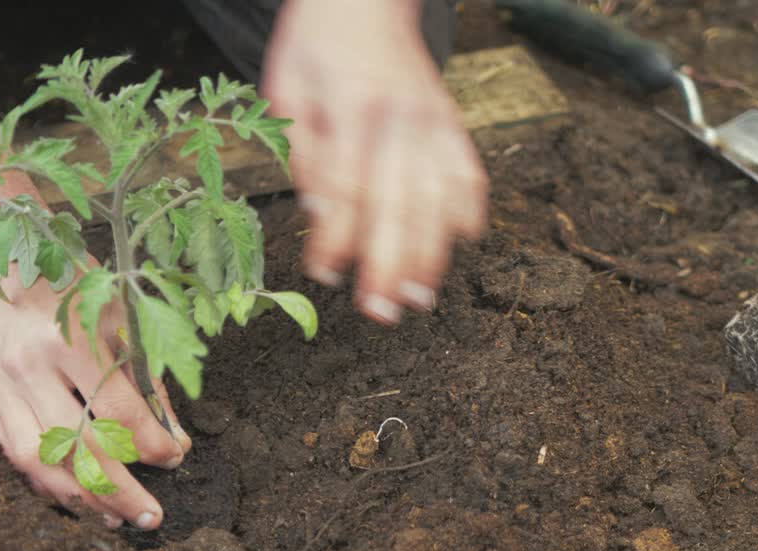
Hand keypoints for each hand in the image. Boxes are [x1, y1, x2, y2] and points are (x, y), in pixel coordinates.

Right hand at [0, 259, 191, 528]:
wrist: (1, 266)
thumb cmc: (73, 290)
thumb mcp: (120, 320)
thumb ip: (146, 382)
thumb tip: (174, 442)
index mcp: (68, 339)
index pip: (116, 410)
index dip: (149, 443)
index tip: (175, 459)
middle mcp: (25, 365)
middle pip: (76, 446)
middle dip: (119, 490)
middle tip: (151, 517)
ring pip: (37, 460)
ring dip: (80, 499)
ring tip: (115, 519)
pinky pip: (10, 455)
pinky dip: (46, 482)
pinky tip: (77, 498)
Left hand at [263, 0, 488, 323]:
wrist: (364, 0)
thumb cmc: (315, 49)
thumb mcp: (287, 90)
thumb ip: (303, 151)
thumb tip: (319, 215)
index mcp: (349, 107)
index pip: (345, 186)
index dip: (336, 238)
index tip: (325, 276)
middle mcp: (399, 117)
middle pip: (398, 202)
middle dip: (390, 263)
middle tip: (381, 311)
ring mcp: (432, 121)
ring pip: (439, 197)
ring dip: (433, 253)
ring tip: (422, 298)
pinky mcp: (452, 123)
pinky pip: (469, 171)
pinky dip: (470, 209)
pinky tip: (465, 244)